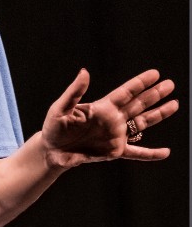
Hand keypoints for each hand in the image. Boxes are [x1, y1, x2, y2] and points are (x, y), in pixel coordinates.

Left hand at [42, 68, 177, 168]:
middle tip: (171, 84)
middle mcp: (112, 119)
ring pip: (142, 123)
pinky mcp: (114, 152)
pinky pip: (137, 153)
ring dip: (158, 114)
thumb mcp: (61, 108)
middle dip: (155, 94)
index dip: (140, 83)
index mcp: (102, 107)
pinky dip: (151, 154)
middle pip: (139, 104)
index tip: (155, 73)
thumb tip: (84, 72)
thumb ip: (75, 91)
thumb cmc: (54, 127)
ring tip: (174, 104)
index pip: (126, 92)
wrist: (51, 151)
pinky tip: (165, 152)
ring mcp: (115, 135)